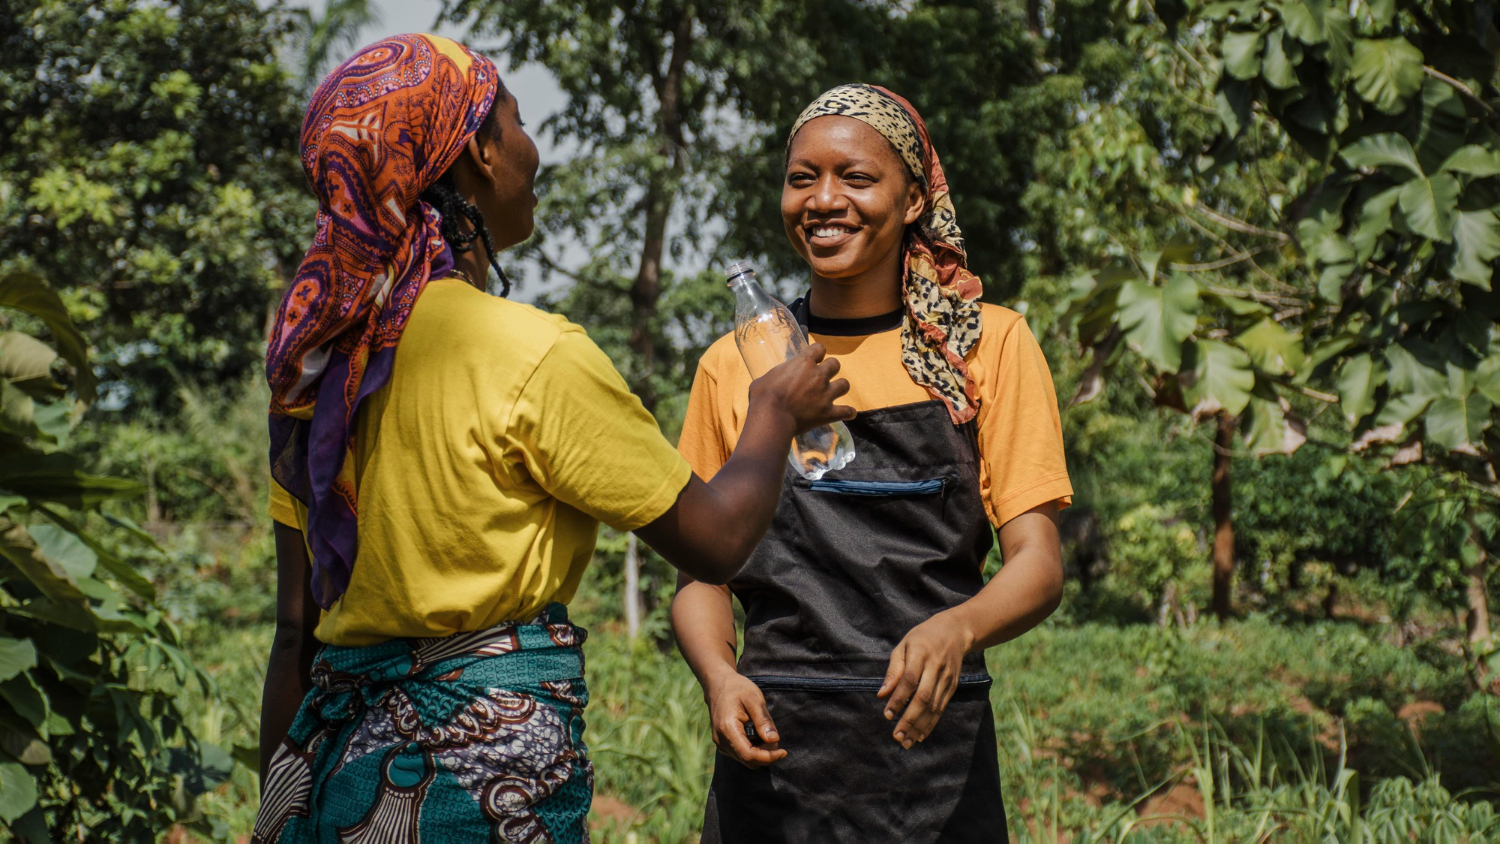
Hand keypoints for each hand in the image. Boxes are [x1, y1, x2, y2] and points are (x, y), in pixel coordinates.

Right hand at [706, 672, 786, 767]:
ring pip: (745, 759)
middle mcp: (721, 740)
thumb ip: (763, 720)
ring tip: (765, 732)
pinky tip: (757, 734)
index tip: (784, 752)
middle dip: (766, 754)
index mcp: (727, 729)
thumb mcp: (754, 699)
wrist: (718, 684)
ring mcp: (720, 743)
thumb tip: (774, 740)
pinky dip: (753, 749)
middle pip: (748, 760)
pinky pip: (740, 754)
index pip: (749, 755)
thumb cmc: (737, 688)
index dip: (768, 757)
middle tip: (775, 737)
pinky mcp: (722, 743)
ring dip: (760, 752)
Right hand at [747, 343, 854, 436]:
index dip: (818, 353)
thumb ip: (777, 375)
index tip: (814, 359)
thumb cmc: (763, 397)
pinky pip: (847, 411)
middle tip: (821, 377)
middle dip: (830, 369)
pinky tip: (847, 413)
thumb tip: (774, 380)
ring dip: (839, 387)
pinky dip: (847, 412)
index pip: (819, 348)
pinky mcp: (829, 413)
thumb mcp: (765, 378)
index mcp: (803, 363)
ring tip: (832, 393)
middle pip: (835, 364)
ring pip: (845, 384)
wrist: (772, 418)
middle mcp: (818, 375)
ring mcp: (826, 394)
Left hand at [877, 610, 972, 748]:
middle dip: (909, 719)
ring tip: (906, 741)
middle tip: (896, 736)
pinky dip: (931, 723)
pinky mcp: (953, 686)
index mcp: (921, 653)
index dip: (898, 699)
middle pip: (923, 697)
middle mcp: (936, 667)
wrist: (955, 631)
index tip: (887, 715)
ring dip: (919, 726)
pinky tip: (920, 735)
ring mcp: (947, 678)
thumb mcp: (904, 645)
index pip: (909, 680)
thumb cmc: (922, 638)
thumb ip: (893, 670)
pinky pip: (941, 708)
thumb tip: (881, 694)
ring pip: (934, 706)